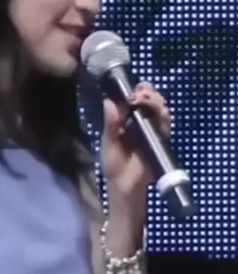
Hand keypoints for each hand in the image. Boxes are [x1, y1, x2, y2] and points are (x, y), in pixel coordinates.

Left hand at [101, 82, 171, 215]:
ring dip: (156, 102)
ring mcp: (151, 130)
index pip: (132, 100)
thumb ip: (110, 124)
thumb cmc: (114, 165)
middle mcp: (139, 122)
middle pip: (148, 101)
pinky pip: (165, 126)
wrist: (125, 186)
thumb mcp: (109, 143)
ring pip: (158, 111)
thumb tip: (109, 102)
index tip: (135, 87)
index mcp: (124, 120)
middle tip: (142, 93)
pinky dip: (164, 118)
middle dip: (148, 94)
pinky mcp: (160, 140)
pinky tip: (161, 113)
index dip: (135, 91)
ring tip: (149, 100)